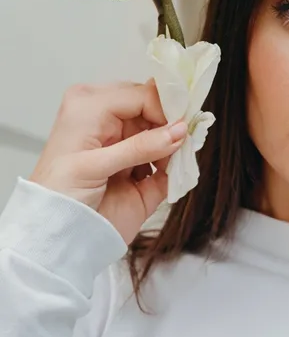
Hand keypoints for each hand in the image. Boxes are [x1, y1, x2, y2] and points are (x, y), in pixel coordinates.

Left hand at [30, 80, 186, 243]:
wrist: (55, 242)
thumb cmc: (57, 197)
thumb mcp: (93, 166)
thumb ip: (139, 147)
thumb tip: (181, 129)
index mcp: (92, 108)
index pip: (139, 94)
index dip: (163, 106)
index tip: (182, 124)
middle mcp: (111, 123)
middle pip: (155, 110)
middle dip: (172, 125)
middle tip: (185, 139)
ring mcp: (129, 149)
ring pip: (166, 136)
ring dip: (175, 148)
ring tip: (175, 161)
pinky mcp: (143, 177)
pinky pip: (169, 165)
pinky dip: (177, 168)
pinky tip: (176, 173)